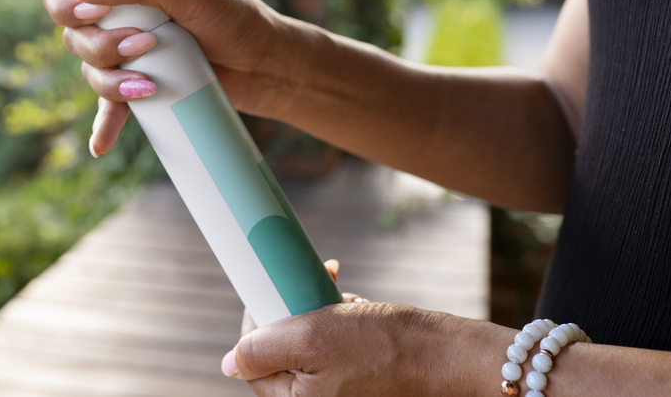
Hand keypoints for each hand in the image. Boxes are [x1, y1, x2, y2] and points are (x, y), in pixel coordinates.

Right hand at [43, 0, 292, 156]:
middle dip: (103, 47)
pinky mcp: (140, 86)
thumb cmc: (234, 18)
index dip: (70, 7)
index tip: (96, 16)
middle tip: (147, 46)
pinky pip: (110, 108)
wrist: (265, 64)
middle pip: (74, 37)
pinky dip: (105, 126)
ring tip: (150, 85)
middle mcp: (120, 16)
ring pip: (91, 72)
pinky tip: (101, 145)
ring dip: (112, 83)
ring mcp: (128, 54)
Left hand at [223, 259, 507, 396]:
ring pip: (308, 339)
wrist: (443, 352)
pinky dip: (339, 317)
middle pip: (281, 348)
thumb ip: (262, 351)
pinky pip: (333, 342)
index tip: (272, 288)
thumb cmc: (381, 346)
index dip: (258, 320)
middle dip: (294, 310)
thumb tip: (227, 364)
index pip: (252, 362)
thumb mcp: (311, 339)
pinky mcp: (357, 374)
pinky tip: (356, 305)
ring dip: (319, 309)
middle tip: (312, 285)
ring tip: (343, 296)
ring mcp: (337, 387)